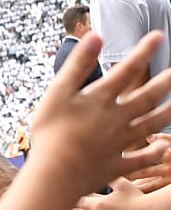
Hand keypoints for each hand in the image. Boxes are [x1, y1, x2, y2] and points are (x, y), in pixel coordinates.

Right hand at [31, 31, 170, 199]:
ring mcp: (117, 143)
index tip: (159, 36)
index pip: (126, 70)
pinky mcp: (114, 165)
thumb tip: (95, 36)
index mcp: (100, 99)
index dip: (143, 52)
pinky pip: (138, 160)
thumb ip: (77, 64)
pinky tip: (165, 148)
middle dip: (164, 83)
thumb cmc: (50, 132)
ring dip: (166, 114)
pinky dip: (153, 154)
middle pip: (146, 98)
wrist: (56, 173)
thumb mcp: (57, 92)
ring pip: (148, 126)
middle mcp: (115, 119)